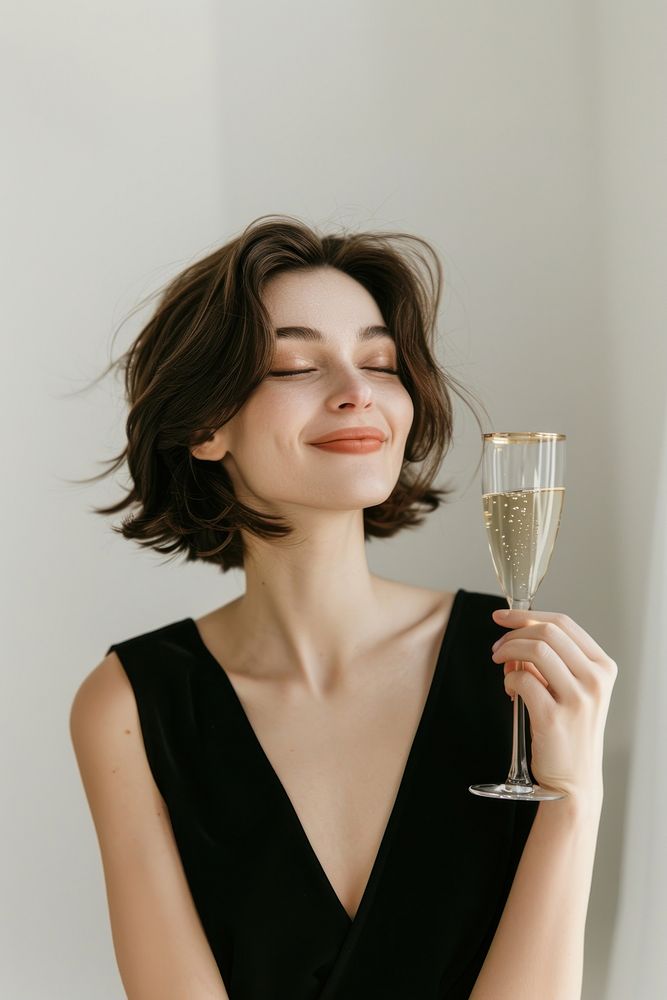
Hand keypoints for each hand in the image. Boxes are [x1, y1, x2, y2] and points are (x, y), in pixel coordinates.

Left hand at [490, 608, 617, 799]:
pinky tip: (510, 691)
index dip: (527, 614)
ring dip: (508, 652)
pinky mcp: (554, 716)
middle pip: (548, 632)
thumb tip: (516, 638)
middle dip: (514, 633)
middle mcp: (595, 679)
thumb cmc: (570, 731)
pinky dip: (509, 680)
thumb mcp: (574, 690)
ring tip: (500, 665)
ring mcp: (578, 698)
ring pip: (535, 650)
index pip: (564, 623)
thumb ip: (552, 662)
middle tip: (497, 647)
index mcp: (602, 667)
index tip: (503, 616)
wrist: (574, 780)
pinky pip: (522, 680)